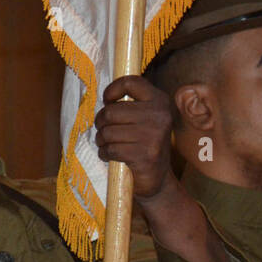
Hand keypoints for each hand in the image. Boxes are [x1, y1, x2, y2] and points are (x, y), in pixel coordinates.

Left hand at [93, 75, 176, 200]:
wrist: (157, 179)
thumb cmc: (143, 144)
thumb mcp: (143, 117)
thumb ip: (129, 103)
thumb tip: (106, 94)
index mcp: (160, 101)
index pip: (130, 82)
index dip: (111, 90)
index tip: (107, 102)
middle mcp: (160, 115)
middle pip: (111, 111)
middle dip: (101, 123)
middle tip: (104, 131)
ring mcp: (154, 136)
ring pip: (107, 132)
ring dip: (101, 140)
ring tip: (107, 144)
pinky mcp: (146, 155)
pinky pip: (111, 149)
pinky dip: (104, 153)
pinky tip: (109, 155)